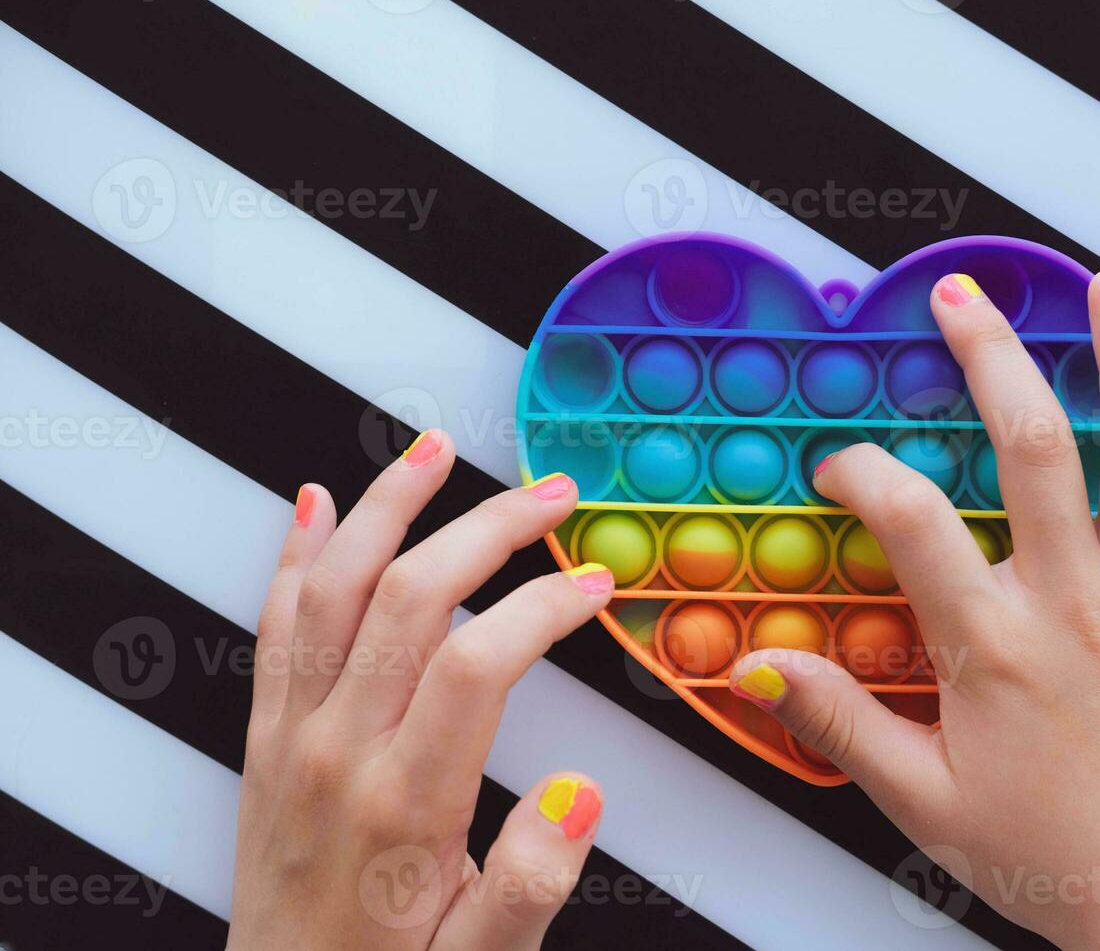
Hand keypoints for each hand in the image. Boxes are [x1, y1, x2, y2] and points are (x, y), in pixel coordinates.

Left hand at [227, 431, 612, 949]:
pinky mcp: (266, 739)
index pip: (478, 664)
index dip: (544, 608)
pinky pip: (275, 627)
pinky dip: (296, 557)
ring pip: (333, 589)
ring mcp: (292, 738)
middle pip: (410, 597)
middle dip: (488, 529)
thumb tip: (580, 795)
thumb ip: (532, 884)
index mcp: (403, 805)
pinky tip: (315, 509)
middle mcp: (337, 754)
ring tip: (434, 452)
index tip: (595, 586)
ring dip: (385, 509)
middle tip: (549, 495)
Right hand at [727, 270, 1099, 949]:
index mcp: (995, 647)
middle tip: (961, 296)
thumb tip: (761, 668)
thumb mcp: (922, 801)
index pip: (911, 521)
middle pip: (1033, 449)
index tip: (840, 463)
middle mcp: (1077, 603)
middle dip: (990, 359)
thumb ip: (838, 724)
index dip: (863, 471)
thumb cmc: (1056, 858)